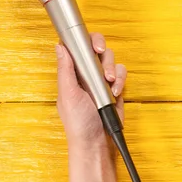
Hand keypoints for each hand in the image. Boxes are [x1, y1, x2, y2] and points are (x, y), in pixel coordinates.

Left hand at [55, 33, 127, 181]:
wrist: (97, 141)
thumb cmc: (78, 123)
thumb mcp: (68, 94)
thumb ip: (65, 70)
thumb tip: (60, 47)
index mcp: (71, 73)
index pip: (76, 47)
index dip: (83, 40)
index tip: (89, 43)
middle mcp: (86, 74)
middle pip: (96, 47)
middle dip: (100, 48)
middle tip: (100, 52)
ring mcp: (101, 80)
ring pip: (110, 59)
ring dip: (111, 67)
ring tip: (108, 81)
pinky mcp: (115, 87)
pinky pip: (121, 74)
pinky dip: (120, 80)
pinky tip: (115, 91)